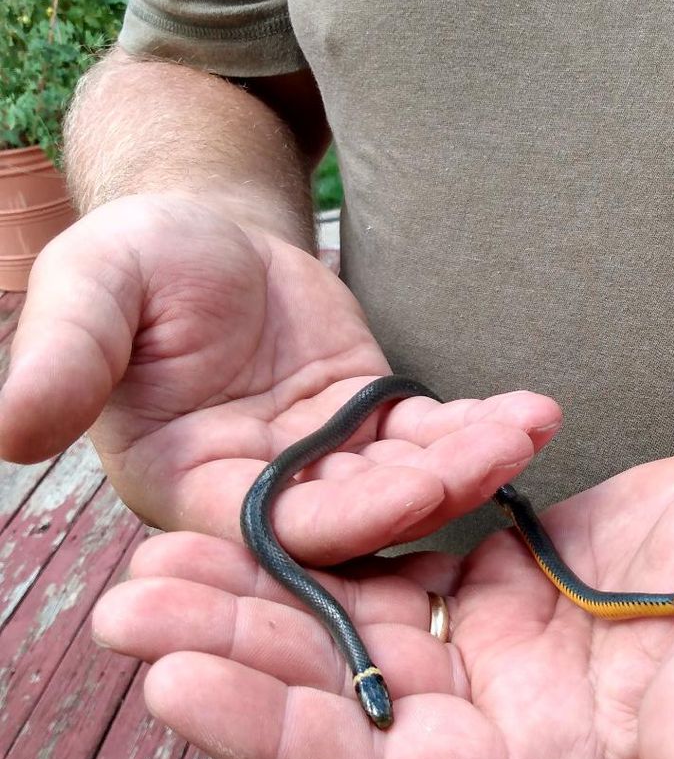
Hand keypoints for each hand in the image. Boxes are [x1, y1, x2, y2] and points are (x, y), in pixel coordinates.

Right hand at [0, 195, 559, 555]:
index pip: (261, 524)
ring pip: (402, 483)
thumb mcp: (93, 288)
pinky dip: (480, 428)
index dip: (331, 516)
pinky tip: (535, 410)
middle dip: (423, 492)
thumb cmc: (139, 257)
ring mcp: (323, 468)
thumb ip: (63, 354)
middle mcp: (258, 497)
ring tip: (528, 426)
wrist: (206, 233)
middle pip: (350, 518)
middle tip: (497, 457)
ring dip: (468, 462)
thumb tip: (7, 430)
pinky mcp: (373, 429)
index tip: (402, 491)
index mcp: (184, 486)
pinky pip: (431, 439)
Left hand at [92, 446, 673, 758]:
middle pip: (343, 699)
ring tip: (151, 556)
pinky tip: (251, 506)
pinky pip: (388, 563)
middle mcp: (501, 715)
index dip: (287, 736)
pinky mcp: (492, 576)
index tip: (177, 685)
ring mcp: (491, 644)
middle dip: (236, 655)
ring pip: (349, 628)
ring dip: (254, 594)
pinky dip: (321, 541)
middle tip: (123, 605)